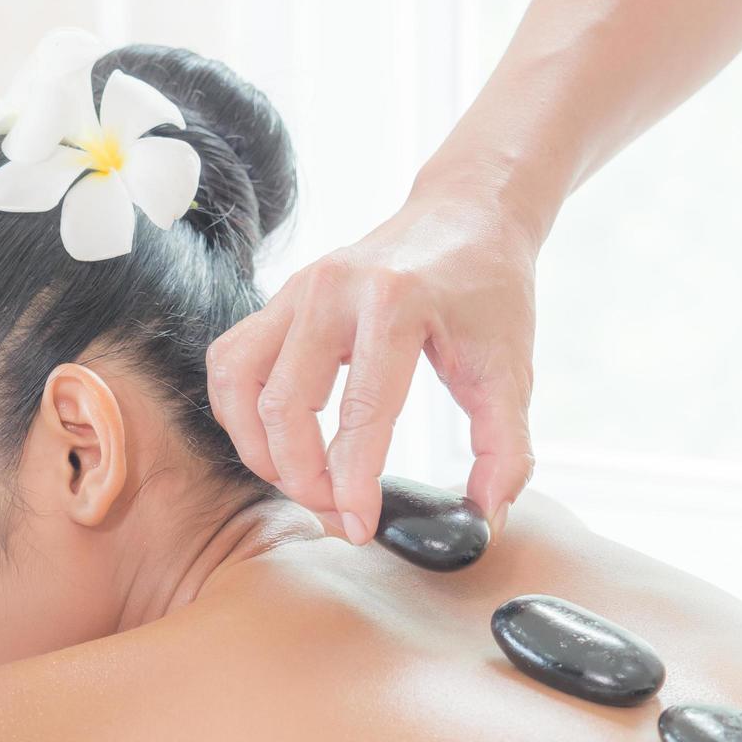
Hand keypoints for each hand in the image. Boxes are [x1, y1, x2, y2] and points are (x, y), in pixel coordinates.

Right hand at [206, 164, 539, 543]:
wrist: (466, 215)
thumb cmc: (489, 292)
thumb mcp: (511, 370)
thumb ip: (504, 449)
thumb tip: (486, 520)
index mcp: (396, 303)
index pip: (361, 412)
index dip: (353, 482)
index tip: (360, 526)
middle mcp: (333, 289)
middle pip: (284, 404)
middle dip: (301, 475)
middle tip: (333, 512)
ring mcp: (297, 288)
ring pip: (239, 382)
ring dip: (257, 446)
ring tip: (297, 481)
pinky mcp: (279, 297)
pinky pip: (231, 361)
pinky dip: (238, 411)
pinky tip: (273, 441)